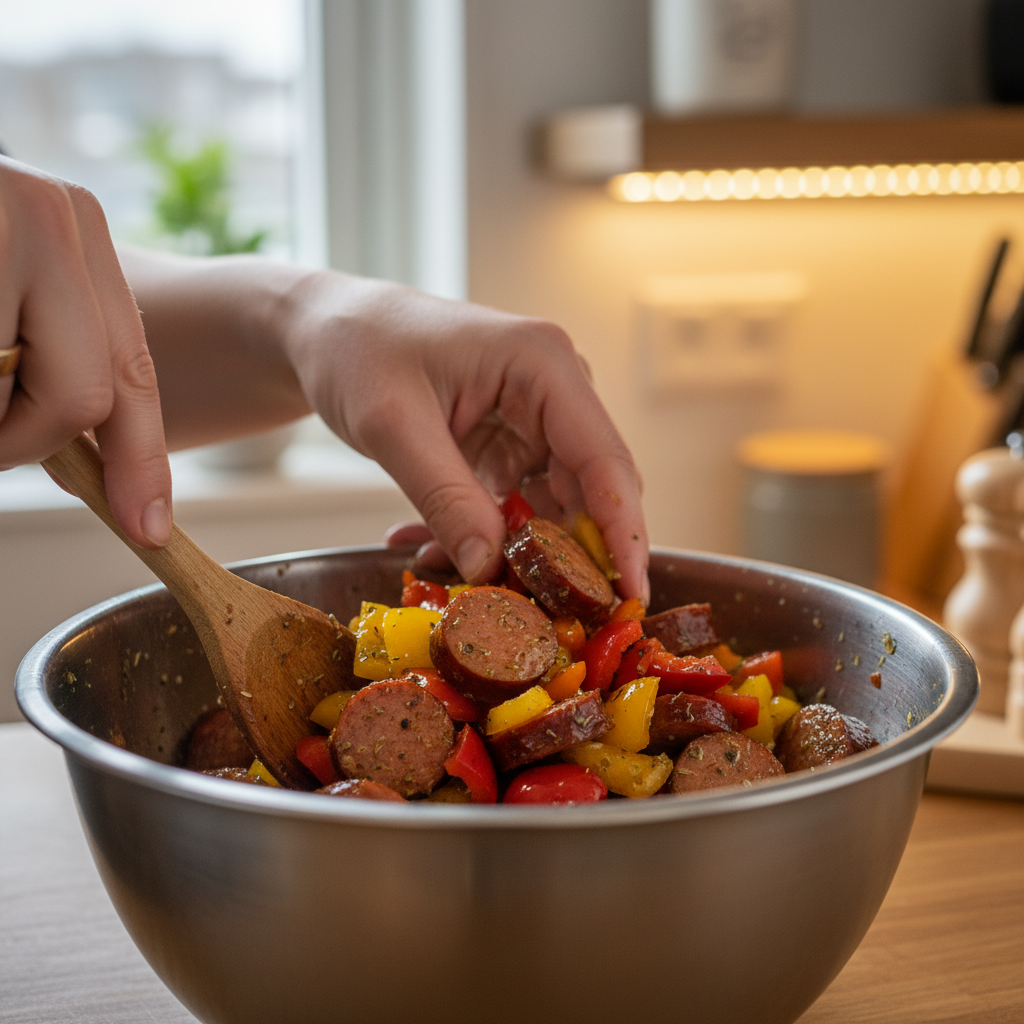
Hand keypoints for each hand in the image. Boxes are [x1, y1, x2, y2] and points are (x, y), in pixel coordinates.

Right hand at [0, 158, 171, 547]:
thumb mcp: (19, 285)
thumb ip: (59, 355)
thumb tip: (89, 463)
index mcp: (82, 233)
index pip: (131, 372)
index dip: (141, 461)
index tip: (149, 527)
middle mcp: (53, 220)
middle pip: (83, 399)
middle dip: (27, 441)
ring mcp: (2, 230)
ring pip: (10, 398)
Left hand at [282, 273, 648, 602]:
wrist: (328, 330)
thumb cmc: (358, 350)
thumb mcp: (392, 425)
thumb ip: (444, 497)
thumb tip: (488, 571)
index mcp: (543, 365)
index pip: (603, 460)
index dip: (622, 533)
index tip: (629, 595)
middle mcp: (554, 391)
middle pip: (589, 491)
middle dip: (562, 556)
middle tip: (531, 614)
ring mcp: (535, 420)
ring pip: (550, 508)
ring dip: (508, 551)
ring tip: (441, 572)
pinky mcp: (510, 444)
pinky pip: (514, 506)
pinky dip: (480, 535)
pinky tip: (426, 548)